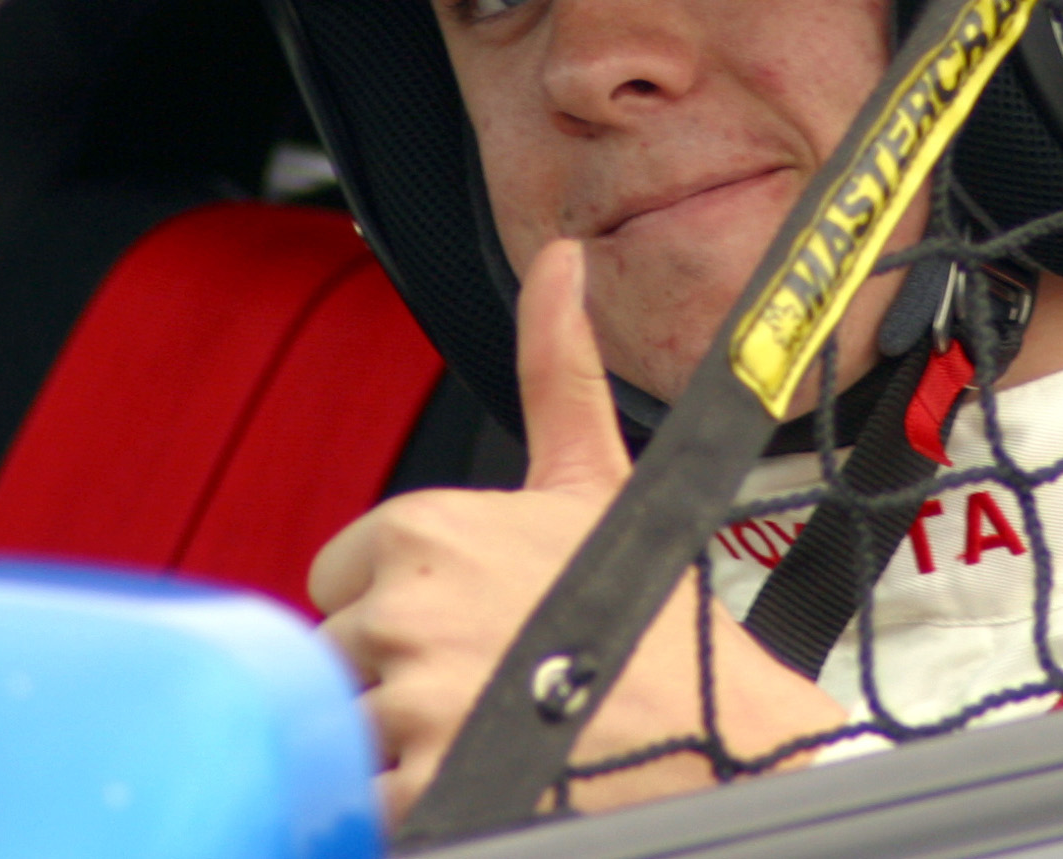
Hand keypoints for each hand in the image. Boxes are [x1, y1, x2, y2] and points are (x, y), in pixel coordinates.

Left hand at [309, 238, 848, 820]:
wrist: (725, 741)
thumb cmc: (657, 623)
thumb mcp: (596, 480)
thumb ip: (554, 366)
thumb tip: (559, 260)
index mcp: (424, 527)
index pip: (341, 580)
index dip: (398, 606)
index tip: (472, 624)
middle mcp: (404, 609)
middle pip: (338, 655)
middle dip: (397, 677)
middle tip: (490, 687)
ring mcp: (410, 704)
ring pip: (343, 729)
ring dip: (399, 745)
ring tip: (487, 735)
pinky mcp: (420, 788)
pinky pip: (360, 802)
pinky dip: (408, 802)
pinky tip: (480, 778)